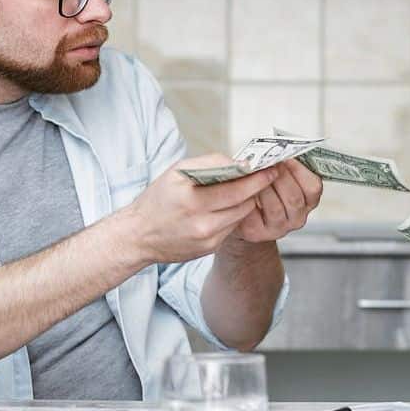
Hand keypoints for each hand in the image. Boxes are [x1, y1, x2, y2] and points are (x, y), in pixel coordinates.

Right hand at [124, 153, 277, 264]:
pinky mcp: (209, 248)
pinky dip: (233, 214)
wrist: (139, 236)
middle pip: (244, 204)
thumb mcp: (176, 172)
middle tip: (267, 176)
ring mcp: (207, 239)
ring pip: (241, 216)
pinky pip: (232, 227)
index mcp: (192, 200)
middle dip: (258, 188)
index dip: (257, 179)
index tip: (270, 169)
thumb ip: (209, 164)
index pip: (237, 189)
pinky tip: (227, 206)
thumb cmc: (157, 199)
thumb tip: (239, 162)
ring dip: (247, 201)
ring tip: (246, 189)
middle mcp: (202, 223)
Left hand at [232, 159, 323, 242]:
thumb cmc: (263, 188)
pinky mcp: (258, 233)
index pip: (313, 187)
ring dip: (264, 188)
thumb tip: (277, 152)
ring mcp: (279, 228)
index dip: (300, 170)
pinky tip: (246, 190)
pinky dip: (250, 200)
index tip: (286, 157)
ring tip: (255, 176)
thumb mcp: (278, 174)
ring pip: (275, 207)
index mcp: (308, 201)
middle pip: (294, 198)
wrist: (240, 211)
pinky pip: (255, 216)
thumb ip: (282, 166)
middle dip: (279, 177)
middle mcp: (297, 217)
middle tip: (267, 164)